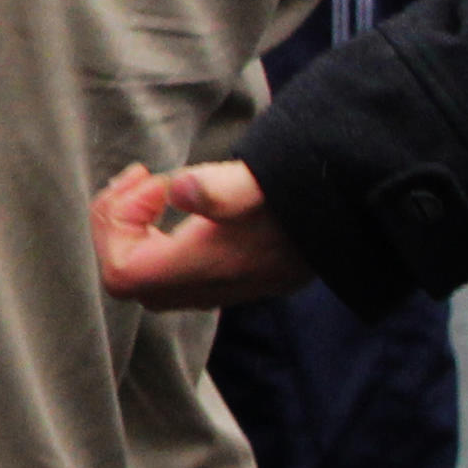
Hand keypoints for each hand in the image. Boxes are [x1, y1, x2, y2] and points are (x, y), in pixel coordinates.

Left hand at [94, 160, 317, 309]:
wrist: (350, 213)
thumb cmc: (297, 195)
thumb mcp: (258, 186)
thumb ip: (220, 190)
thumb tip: (181, 188)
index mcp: (205, 268)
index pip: (122, 273)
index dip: (117, 227)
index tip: (150, 184)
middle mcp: (207, 287)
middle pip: (126, 278)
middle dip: (118, 226)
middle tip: (140, 179)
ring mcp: (218, 287)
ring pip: (148, 276)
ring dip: (135, 229)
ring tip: (152, 185)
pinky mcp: (229, 277)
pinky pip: (170, 271)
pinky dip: (156, 236)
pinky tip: (174, 201)